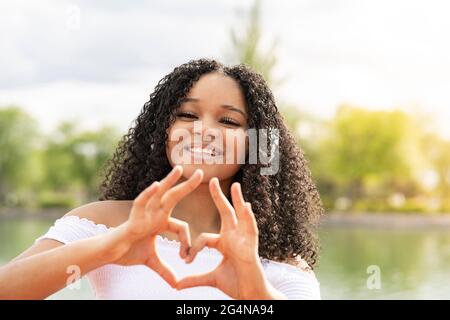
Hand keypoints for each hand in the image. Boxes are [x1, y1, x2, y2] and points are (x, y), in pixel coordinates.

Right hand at [101, 165, 202, 287]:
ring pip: (159, 194)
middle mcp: (154, 214)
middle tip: (202, 173)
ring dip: (169, 181)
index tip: (186, 258)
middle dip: (187, 186)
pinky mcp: (133, 217)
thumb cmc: (128, 252)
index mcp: (161, 222)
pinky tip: (156, 184)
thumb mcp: (151, 261)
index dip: (186, 243)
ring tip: (180, 169)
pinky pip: (141, 203)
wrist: (109, 254)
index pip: (181, 226)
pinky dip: (148, 194)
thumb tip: (176, 285)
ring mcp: (144, 214)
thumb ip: (165, 270)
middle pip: (174, 197)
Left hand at [175, 178, 276, 298]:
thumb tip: (177, 285)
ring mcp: (244, 241)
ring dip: (239, 201)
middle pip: (226, 213)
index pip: (205, 237)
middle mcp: (234, 238)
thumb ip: (194, 279)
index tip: (186, 260)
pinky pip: (251, 230)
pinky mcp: (251, 248)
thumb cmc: (235, 284)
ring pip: (241, 217)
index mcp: (224, 243)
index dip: (194, 248)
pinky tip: (247, 207)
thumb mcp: (212, 279)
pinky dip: (249, 219)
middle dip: (220, 196)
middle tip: (213, 179)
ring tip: (236, 186)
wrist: (249, 295)